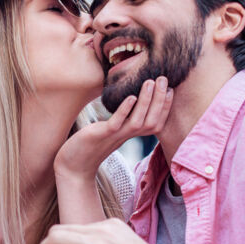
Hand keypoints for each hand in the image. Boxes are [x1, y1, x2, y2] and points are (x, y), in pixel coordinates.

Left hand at [54, 77, 172, 180]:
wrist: (74, 165)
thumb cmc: (91, 144)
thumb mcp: (111, 128)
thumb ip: (122, 117)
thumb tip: (130, 97)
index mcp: (131, 134)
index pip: (156, 122)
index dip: (165, 107)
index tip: (171, 89)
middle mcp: (127, 136)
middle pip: (152, 121)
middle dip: (160, 100)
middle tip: (163, 79)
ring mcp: (115, 136)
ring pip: (138, 121)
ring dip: (146, 102)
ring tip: (149, 82)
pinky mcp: (102, 135)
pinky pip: (116, 124)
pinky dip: (125, 111)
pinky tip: (130, 97)